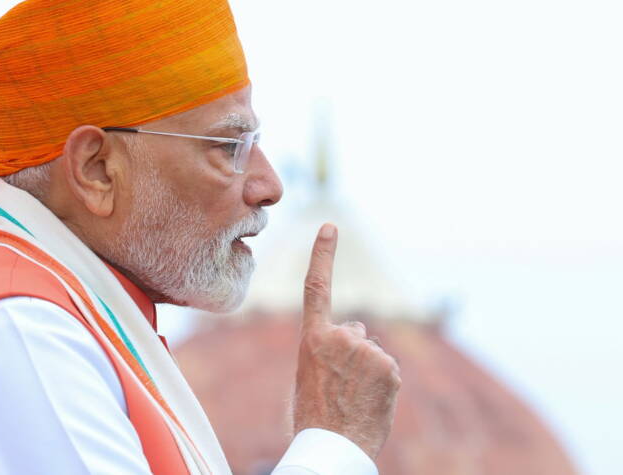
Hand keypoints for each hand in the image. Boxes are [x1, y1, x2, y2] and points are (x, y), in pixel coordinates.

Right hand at [292, 223, 400, 460]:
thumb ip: (329, 348)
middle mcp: (341, 337)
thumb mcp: (309, 374)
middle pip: (354, 333)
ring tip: (353, 398)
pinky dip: (382, 383)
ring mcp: (368, 351)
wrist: (333, 446)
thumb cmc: (314, 415)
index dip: (324, 255)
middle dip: (352, 351)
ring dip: (367, 371)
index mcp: (312, 339)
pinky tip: (369, 402)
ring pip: (372, 353)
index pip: (317, 287)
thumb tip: (359, 333)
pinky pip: (387, 369)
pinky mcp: (389, 366)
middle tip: (339, 385)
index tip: (330, 226)